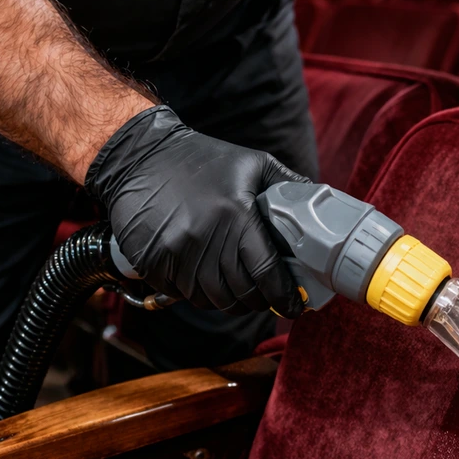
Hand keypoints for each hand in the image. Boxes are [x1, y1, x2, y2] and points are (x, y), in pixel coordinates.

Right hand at [86, 106, 310, 316]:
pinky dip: (197, 291)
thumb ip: (289, 185)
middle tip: (266, 295)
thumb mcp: (253, 163)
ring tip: (236, 286)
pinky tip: (204, 275)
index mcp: (236, 216)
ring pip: (212, 300)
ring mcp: (176, 254)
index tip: (294, 304)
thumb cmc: (202, 158)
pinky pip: (182, 294)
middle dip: (259, 300)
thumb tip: (319, 206)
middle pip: (241, 294)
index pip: (267, 274)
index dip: (284, 296)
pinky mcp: (152, 262)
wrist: (139, 154)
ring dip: (229, 299)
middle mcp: (205, 240)